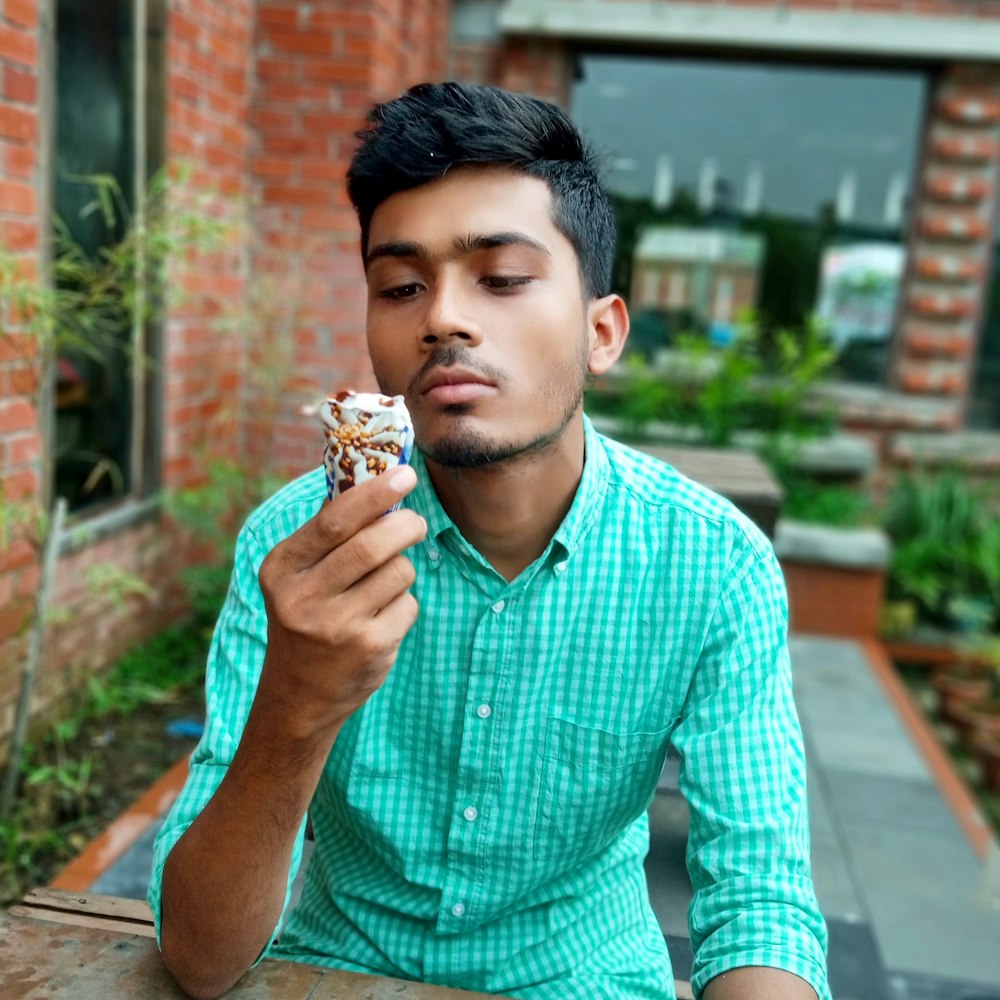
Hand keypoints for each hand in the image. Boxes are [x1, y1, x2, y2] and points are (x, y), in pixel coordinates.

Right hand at [256, 464, 426, 737]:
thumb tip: (374, 478)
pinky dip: (405, 603)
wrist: (298, 696)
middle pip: (372, 545)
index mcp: (282, 569)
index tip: (406, 475)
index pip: (333, 522)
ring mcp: (337, 627)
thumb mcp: (297, 577)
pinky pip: (408, 604)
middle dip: (405, 526)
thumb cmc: (306, 618)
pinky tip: (381, 618)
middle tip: (416, 523)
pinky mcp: (369, 649)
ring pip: (398, 573)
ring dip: (403, 570)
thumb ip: (328, 534)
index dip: (375, 494)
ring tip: (383, 584)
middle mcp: (303, 598)